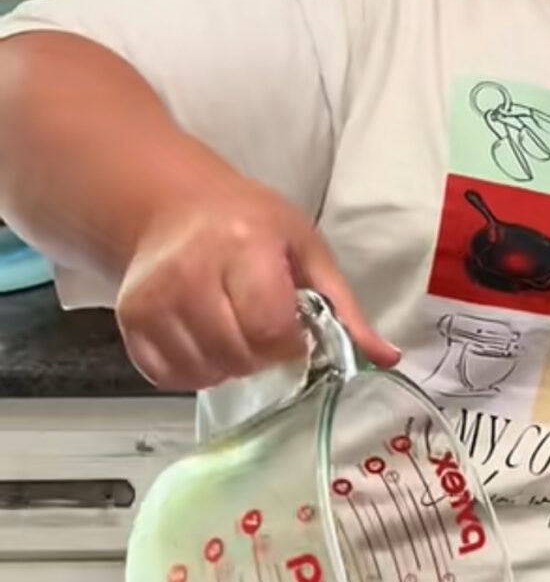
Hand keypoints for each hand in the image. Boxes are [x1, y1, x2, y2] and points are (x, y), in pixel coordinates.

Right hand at [116, 180, 397, 390]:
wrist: (173, 205)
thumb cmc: (248, 224)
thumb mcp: (307, 252)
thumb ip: (345, 309)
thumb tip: (386, 357)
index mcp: (243, 247)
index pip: (269, 328)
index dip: (289, 344)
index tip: (294, 333)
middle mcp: (191, 272)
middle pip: (238, 354)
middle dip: (262, 355)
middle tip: (263, 331)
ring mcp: (154, 298)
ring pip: (204, 371)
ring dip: (230, 367)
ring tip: (235, 334)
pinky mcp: (131, 320)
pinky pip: (169, 376)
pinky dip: (195, 373)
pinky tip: (207, 344)